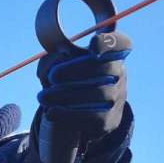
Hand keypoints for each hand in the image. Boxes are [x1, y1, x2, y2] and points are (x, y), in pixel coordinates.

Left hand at [36, 30, 130, 162]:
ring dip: (68, 95)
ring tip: (43, 98)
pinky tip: (50, 113)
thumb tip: (51, 62)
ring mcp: (117, 98)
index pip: (120, 43)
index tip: (91, 45)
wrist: (75, 111)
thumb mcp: (58, 61)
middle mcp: (119, 74)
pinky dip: (69, 114)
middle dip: (76, 71)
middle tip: (52, 77)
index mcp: (109, 53)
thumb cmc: (67, 78)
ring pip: (100, 94)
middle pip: (106, 68)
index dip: (109, 42)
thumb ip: (53, 55)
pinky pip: (94, 117)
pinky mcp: (109, 120)